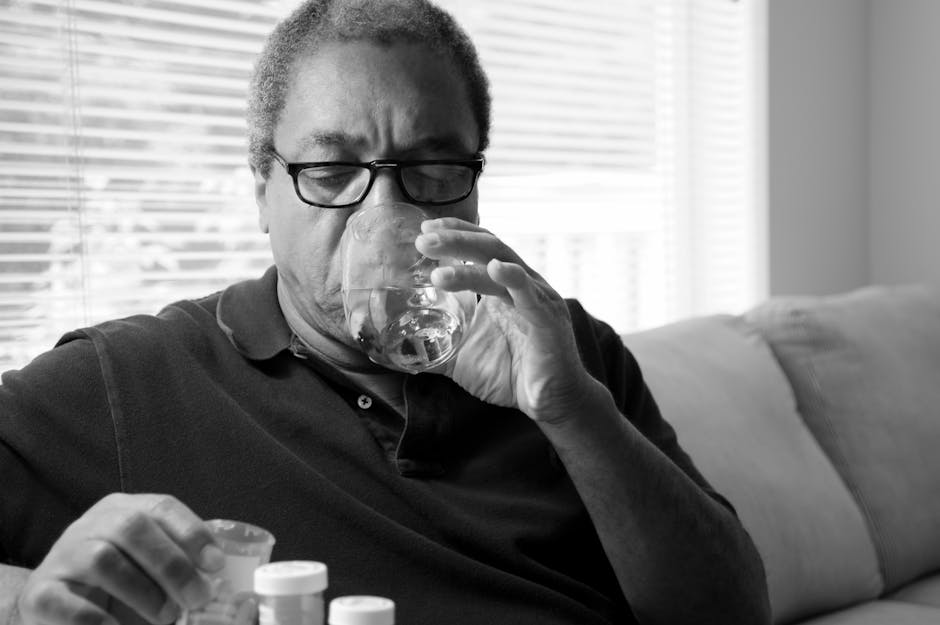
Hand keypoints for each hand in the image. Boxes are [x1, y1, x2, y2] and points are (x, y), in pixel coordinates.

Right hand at [17, 493, 224, 624]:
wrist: (56, 605)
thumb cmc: (119, 585)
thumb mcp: (151, 567)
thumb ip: (183, 567)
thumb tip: (228, 589)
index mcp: (125, 510)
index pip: (162, 507)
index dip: (192, 533)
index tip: (216, 564)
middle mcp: (92, 524)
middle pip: (133, 527)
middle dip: (172, 564)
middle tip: (197, 598)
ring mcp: (63, 555)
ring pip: (103, 559)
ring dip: (142, 591)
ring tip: (167, 617)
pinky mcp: (40, 593)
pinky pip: (66, 602)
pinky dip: (97, 620)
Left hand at [416, 218, 599, 422]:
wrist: (551, 402)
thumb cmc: (512, 375)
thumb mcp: (462, 359)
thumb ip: (433, 349)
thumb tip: (397, 351)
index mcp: (502, 287)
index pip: (479, 248)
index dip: (455, 233)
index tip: (425, 228)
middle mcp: (522, 285)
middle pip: (487, 248)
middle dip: (455, 241)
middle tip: (423, 239)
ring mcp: (537, 299)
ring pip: (502, 267)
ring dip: (469, 264)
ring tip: (438, 273)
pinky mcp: (548, 321)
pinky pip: (530, 295)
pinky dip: (513, 278)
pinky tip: (495, 269)